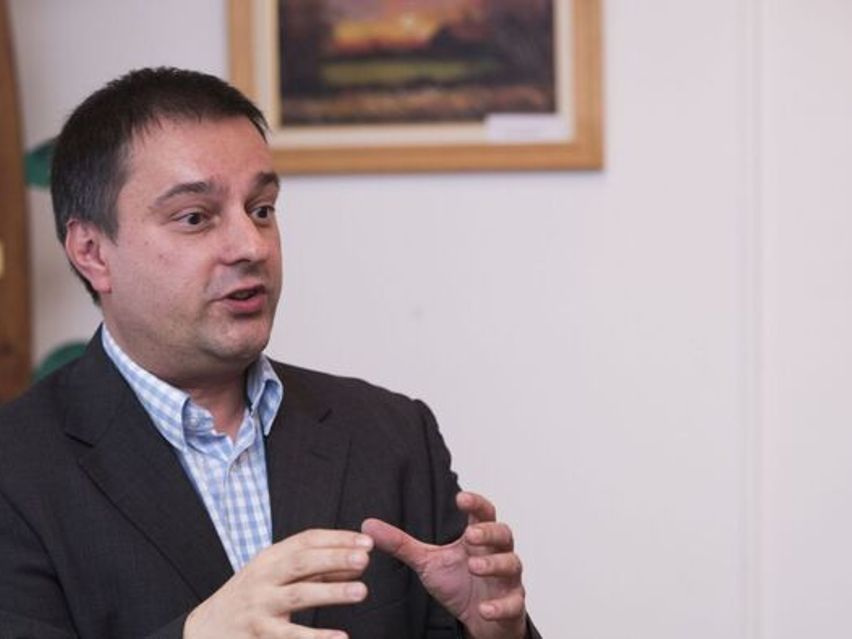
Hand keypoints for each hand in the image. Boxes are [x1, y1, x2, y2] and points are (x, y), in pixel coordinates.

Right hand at [183, 529, 372, 638]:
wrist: (205, 630)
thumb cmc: (250, 598)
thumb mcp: (275, 576)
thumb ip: (314, 570)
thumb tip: (356, 564)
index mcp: (270, 558)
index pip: (306, 540)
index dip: (337, 539)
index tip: (367, 542)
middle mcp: (263, 578)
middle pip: (302, 562)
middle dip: (335, 558)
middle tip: (365, 559)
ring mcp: (259, 607)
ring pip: (298, 595)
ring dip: (332, 592)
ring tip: (361, 591)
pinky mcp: (258, 635)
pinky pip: (290, 636)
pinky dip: (316, 637)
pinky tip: (340, 638)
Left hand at [362, 491, 525, 638]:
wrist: (478, 619)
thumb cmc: (457, 583)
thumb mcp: (427, 562)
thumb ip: (401, 544)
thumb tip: (368, 525)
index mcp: (477, 538)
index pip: (482, 513)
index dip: (475, 503)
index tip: (461, 498)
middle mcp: (496, 553)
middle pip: (503, 533)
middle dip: (488, 532)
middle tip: (470, 535)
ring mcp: (507, 580)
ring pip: (512, 564)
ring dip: (495, 564)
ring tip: (475, 566)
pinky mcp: (511, 605)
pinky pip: (513, 603)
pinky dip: (500, 605)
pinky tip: (484, 608)